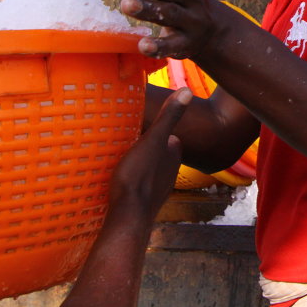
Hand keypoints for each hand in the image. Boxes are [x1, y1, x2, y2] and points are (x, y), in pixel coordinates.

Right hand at [107, 88, 190, 224]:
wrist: (128, 215)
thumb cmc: (139, 175)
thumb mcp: (153, 140)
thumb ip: (169, 117)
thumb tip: (187, 90)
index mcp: (173, 154)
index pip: (169, 137)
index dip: (159, 130)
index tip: (144, 125)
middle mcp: (170, 171)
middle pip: (159, 153)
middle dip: (148, 147)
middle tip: (128, 138)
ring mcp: (158, 188)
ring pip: (150, 170)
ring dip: (139, 163)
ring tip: (121, 156)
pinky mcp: (144, 201)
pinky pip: (139, 184)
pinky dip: (132, 179)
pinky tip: (119, 178)